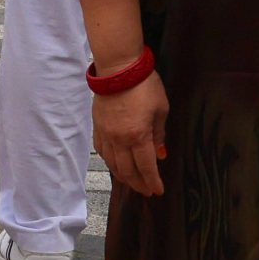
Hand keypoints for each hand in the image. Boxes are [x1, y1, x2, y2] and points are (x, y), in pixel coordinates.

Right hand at [93, 69, 168, 198]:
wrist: (119, 68)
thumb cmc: (145, 85)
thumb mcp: (161, 109)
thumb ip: (159, 134)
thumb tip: (159, 153)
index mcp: (138, 136)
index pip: (146, 167)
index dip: (153, 182)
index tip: (158, 191)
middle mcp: (120, 140)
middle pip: (127, 171)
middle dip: (138, 184)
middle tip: (146, 190)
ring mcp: (106, 134)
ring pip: (113, 164)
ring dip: (123, 176)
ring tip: (132, 181)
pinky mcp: (98, 127)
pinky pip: (102, 152)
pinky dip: (110, 162)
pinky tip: (116, 164)